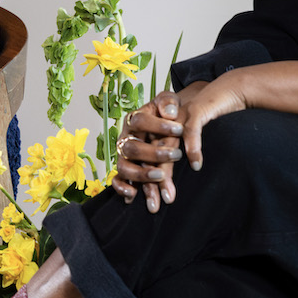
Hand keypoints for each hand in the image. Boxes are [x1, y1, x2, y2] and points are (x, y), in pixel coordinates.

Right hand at [113, 87, 190, 211]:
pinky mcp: (125, 170)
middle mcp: (125, 138)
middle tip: (177, 155)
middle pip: (132, 147)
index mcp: (134, 119)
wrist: (163, 127)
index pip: (140, 120)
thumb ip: (168, 101)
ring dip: (141, 173)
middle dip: (154, 153)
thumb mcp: (168, 102)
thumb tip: (170, 112)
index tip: (180, 129)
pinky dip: (122, 188)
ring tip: (160, 175)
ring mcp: (124, 156)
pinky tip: (133, 195)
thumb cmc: (165, 115)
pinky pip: (117, 180)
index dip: (158, 125)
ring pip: (124, 166)